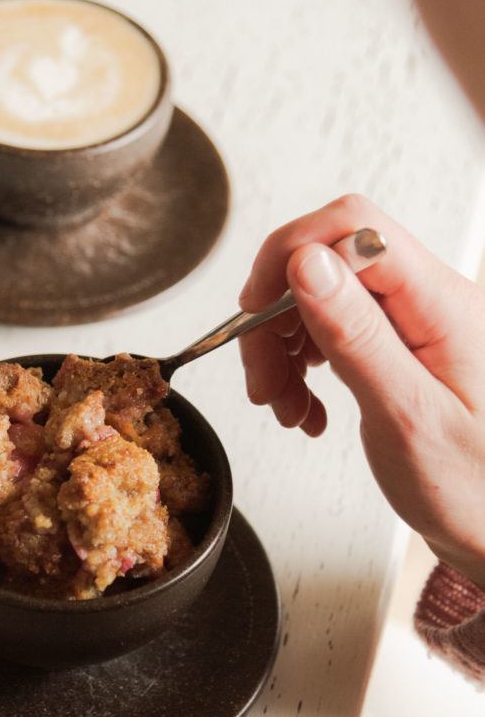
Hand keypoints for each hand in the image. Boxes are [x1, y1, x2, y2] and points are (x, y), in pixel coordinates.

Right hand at [238, 194, 484, 587]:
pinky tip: (304, 402)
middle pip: (326, 263)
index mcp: (442, 305)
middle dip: (277, 317)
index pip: (352, 229)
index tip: (254, 312)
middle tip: (264, 381)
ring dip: (283, 347)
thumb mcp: (406, 416)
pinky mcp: (400, 345)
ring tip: (284, 403)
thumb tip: (307, 264)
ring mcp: (415, 322)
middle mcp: (431, 301)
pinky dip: (302, 364)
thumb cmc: (473, 488)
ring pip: (321, 298)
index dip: (289, 255)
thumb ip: (356, 335)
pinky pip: (333, 330)